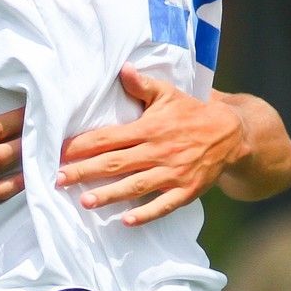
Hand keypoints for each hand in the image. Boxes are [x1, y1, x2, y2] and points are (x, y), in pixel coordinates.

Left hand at [57, 65, 247, 225]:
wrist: (230, 134)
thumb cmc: (191, 113)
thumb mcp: (168, 94)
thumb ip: (142, 85)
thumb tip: (122, 69)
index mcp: (149, 128)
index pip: (109, 137)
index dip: (83, 145)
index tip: (60, 152)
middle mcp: (158, 151)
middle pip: (115, 163)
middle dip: (85, 171)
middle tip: (59, 179)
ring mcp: (172, 173)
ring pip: (135, 186)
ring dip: (109, 194)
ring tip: (85, 202)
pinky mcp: (185, 190)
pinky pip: (163, 205)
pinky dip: (145, 213)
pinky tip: (126, 221)